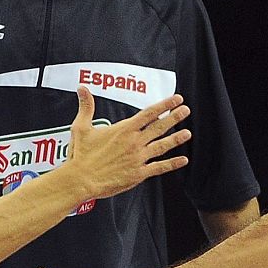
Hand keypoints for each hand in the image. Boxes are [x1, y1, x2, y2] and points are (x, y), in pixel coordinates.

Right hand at [66, 88, 191, 199]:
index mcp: (123, 130)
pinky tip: (183, 160)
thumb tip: (82, 88)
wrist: (81, 179)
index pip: (149, 114)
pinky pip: (159, 168)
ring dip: (176, 139)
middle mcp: (134, 142)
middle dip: (174, 117)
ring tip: (187, 133)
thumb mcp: (81, 127)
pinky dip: (172, 164)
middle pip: (159, 127)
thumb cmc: (80, 155)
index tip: (176, 99)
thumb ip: (86, 106)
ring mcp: (138, 158)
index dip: (165, 105)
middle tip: (186, 110)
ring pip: (162, 146)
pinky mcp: (138, 174)